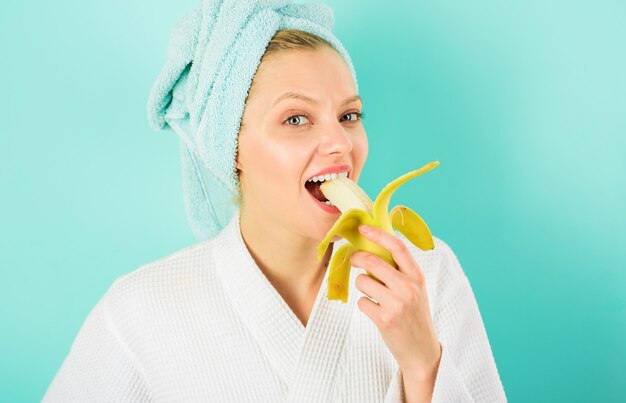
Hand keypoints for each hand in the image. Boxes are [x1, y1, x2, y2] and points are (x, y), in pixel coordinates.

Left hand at [350, 224, 441, 381]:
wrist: (421, 350)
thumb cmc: (414, 315)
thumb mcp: (415, 289)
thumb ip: (399, 271)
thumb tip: (373, 248)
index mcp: (417, 276)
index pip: (397, 247)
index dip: (378, 234)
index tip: (363, 228)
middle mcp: (408, 288)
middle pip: (372, 261)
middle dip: (357, 257)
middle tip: (354, 259)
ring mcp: (397, 304)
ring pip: (363, 281)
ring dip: (362, 286)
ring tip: (374, 296)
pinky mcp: (384, 319)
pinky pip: (361, 302)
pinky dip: (364, 305)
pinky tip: (376, 312)